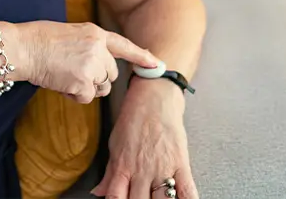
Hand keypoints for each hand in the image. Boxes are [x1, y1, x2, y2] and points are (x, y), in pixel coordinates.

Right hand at [19, 21, 159, 103]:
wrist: (24, 48)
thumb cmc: (40, 40)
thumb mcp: (71, 34)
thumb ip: (90, 46)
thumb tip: (99, 65)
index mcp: (96, 33)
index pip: (124, 45)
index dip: (142, 56)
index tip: (157, 64)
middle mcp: (98, 49)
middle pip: (111, 74)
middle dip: (98, 78)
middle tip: (75, 72)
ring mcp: (92, 66)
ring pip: (101, 87)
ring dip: (87, 87)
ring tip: (65, 75)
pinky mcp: (83, 82)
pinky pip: (86, 97)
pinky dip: (74, 95)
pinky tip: (61, 82)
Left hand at [91, 78, 197, 198]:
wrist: (154, 96)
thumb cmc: (134, 117)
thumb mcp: (115, 143)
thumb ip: (109, 172)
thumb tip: (99, 192)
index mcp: (123, 166)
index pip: (116, 198)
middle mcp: (142, 171)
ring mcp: (162, 168)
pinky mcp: (181, 163)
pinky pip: (187, 191)